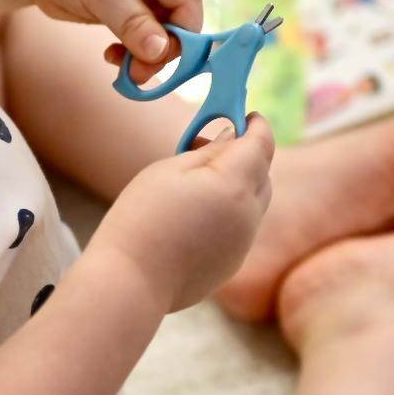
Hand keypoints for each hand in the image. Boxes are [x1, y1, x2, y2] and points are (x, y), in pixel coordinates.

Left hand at [0, 0, 200, 79]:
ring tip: (122, 69)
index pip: (187, 1)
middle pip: (176, 21)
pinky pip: (138, 37)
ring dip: (144, 56)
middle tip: (137, 74)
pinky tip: (111, 58)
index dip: (184, 35)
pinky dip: (130, 52)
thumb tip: (162, 51)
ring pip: (158, 33)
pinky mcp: (120, 7)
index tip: (163, 62)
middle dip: (160, 50)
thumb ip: (133, 21)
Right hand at [90, 115, 275, 312]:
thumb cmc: (142, 217)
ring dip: (237, 186)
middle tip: (209, 145)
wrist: (131, 281)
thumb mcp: (169, 170)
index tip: (247, 114)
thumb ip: (208, 152)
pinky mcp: (232, 264)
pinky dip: (228, 213)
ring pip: (254, 203)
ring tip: (195, 183)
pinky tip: (192, 217)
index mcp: (235, 186)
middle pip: (262, 174)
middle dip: (246, 155)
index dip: (257, 125)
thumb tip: (232, 138)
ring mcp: (243, 244)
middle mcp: (249, 216)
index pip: (261, 144)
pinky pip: (240, 229)